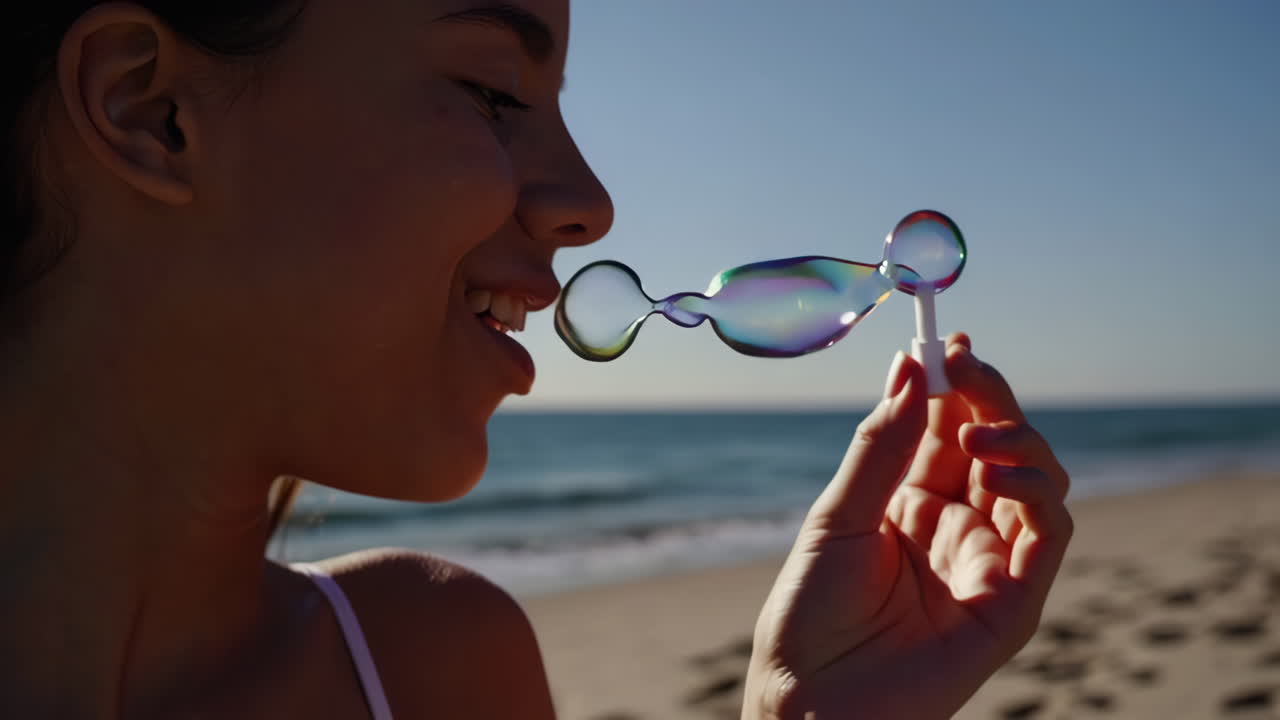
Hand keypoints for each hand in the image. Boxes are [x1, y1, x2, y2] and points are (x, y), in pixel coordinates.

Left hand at [744, 335, 1071, 719]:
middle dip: (987, 395)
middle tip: (964, 362)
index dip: (955, 384)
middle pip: (995, 443)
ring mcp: (987, 563)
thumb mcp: (837, 518)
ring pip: (1036, 479)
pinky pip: (1048, 533)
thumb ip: (881, 447)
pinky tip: (999, 466)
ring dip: (1019, 437)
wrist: (808, 700)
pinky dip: (1037, 489)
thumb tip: (909, 368)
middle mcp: (954, 528)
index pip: (947, 429)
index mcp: (907, 504)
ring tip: (978, 428)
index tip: (948, 341)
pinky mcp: (1013, 603)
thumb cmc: (809, 615)